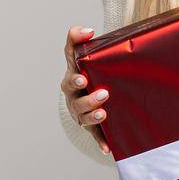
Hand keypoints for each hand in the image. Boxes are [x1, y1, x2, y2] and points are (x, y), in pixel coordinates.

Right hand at [61, 25, 111, 155]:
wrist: (96, 92)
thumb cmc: (95, 71)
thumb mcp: (90, 54)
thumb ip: (84, 38)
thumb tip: (88, 30)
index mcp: (74, 74)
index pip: (70, 67)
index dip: (75, 66)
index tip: (84, 72)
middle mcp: (74, 93)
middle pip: (75, 96)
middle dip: (87, 96)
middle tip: (103, 93)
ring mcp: (81, 111)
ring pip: (82, 116)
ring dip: (92, 115)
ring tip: (103, 113)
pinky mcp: (91, 126)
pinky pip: (95, 135)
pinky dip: (100, 141)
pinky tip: (108, 148)